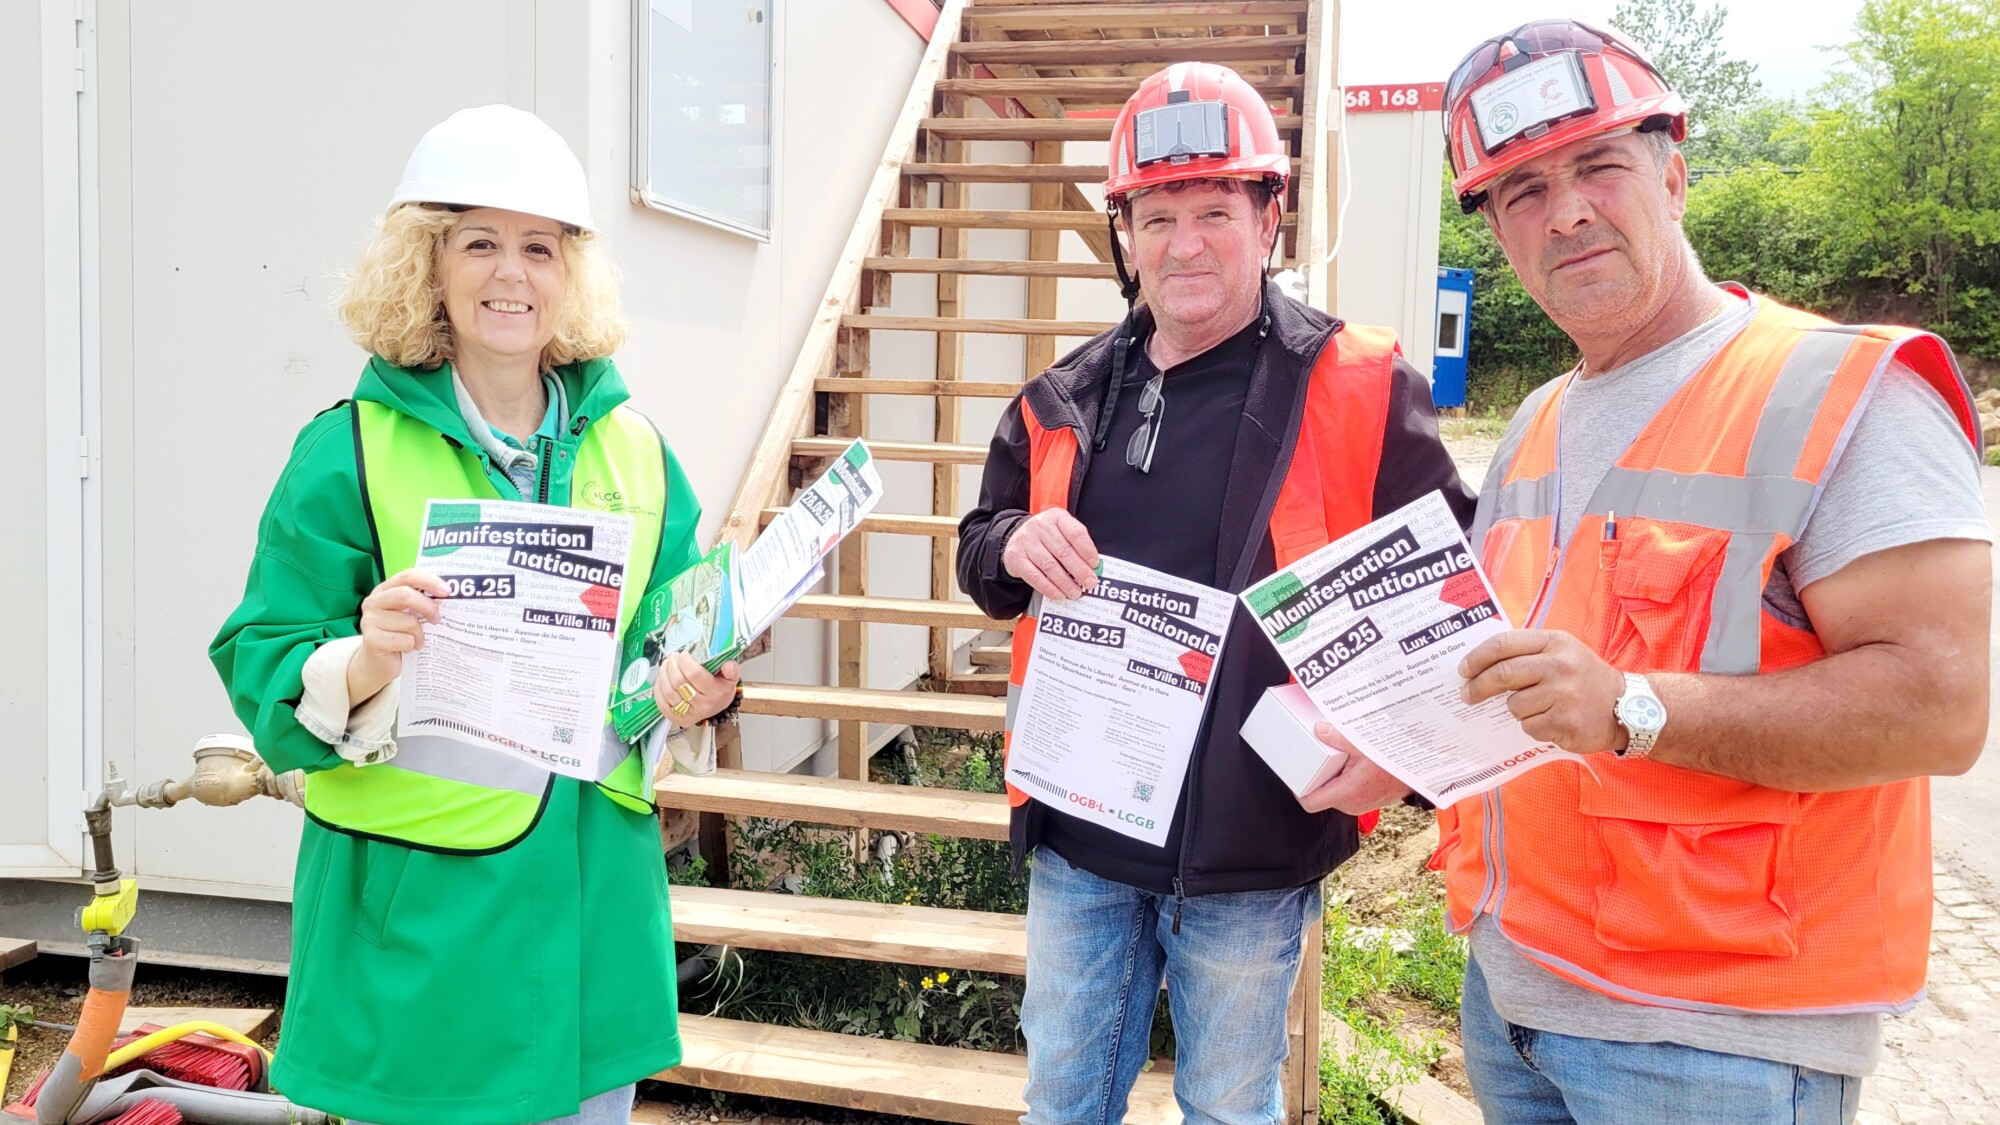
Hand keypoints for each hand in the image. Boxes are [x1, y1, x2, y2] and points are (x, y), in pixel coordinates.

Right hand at [354, 569, 448, 676]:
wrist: (379, 663)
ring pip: (408, 621)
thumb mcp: (408, 614)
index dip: (429, 581)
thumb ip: (420, 601)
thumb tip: (447, 594)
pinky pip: (405, 640)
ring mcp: (369, 620)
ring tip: (417, 640)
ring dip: (420, 634)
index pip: (407, 576)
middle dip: (428, 606)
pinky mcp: (371, 639)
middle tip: (438, 619)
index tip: (447, 591)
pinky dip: (412, 646)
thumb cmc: (399, 634)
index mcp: (384, 590)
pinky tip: (408, 648)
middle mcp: (373, 602)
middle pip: (406, 595)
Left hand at [656, 655, 740, 728]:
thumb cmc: (721, 689)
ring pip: (668, 691)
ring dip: (664, 674)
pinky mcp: (677, 718)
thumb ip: (732, 669)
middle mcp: (702, 706)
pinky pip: (662, 703)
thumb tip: (727, 664)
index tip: (684, 654)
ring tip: (666, 664)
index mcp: (715, 693)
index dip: (685, 661)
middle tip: (673, 657)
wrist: (718, 707)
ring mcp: (688, 714)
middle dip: (672, 665)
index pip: (695, 674)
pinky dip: (659, 688)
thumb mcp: (731, 678)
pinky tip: (662, 678)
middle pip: (679, 682)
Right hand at [1002, 510, 1099, 600]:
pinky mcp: (1016, 557)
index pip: (1075, 533)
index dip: (1087, 550)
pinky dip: (1049, 588)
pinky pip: (1034, 576)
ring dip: (1065, 582)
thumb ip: (1077, 545)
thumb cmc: (1046, 537)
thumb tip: (1092, 568)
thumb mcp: (1062, 531)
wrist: (1016, 537)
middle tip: (1090, 583)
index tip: (1095, 565)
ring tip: (1076, 593)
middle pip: (1063, 551)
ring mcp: (1026, 541)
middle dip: (1080, 570)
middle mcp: (1040, 526)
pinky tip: (1059, 594)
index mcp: (1056, 517)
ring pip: (1049, 566)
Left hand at [1297, 723, 1411, 813]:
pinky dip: (1343, 781)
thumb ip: (1339, 738)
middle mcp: (1351, 804)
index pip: (1310, 802)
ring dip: (1331, 779)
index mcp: (1347, 792)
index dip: (1299, 790)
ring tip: (1335, 760)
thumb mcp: (1365, 745)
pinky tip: (1349, 766)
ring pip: (1333, 795)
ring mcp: (1359, 805)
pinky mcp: (1366, 802)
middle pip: (1320, 796)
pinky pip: (1346, 794)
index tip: (1295, 776)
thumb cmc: (1397, 762)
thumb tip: (1319, 730)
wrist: (1420, 772)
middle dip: (1316, 779)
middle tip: (1316, 759)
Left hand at [1459, 629, 1626, 755]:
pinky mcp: (1564, 722)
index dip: (1477, 657)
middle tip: (1467, 695)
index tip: (1463, 669)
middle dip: (1477, 686)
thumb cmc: (1585, 678)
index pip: (1503, 644)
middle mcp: (1559, 665)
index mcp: (1555, 642)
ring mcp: (1562, 695)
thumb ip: (1528, 652)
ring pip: (1513, 705)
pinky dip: (1533, 726)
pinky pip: (1529, 726)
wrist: (1626, 707)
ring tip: (1538, 707)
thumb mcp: (1563, 651)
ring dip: (1517, 710)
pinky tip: (1551, 721)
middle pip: (1502, 674)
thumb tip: (1480, 664)